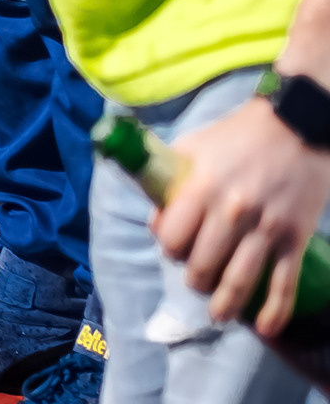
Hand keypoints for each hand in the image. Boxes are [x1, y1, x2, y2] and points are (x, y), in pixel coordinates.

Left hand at [156, 97, 329, 335]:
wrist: (297, 126)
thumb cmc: (237, 135)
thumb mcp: (193, 147)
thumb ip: (170, 180)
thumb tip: (156, 218)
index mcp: (201, 187)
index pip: (172, 237)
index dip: (169, 247)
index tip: (174, 247)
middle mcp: (232, 210)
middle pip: (202, 264)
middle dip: (195, 277)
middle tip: (197, 277)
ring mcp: (266, 227)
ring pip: (239, 280)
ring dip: (224, 304)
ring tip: (219, 314)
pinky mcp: (295, 236)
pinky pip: (284, 282)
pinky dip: (274, 310)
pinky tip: (264, 327)